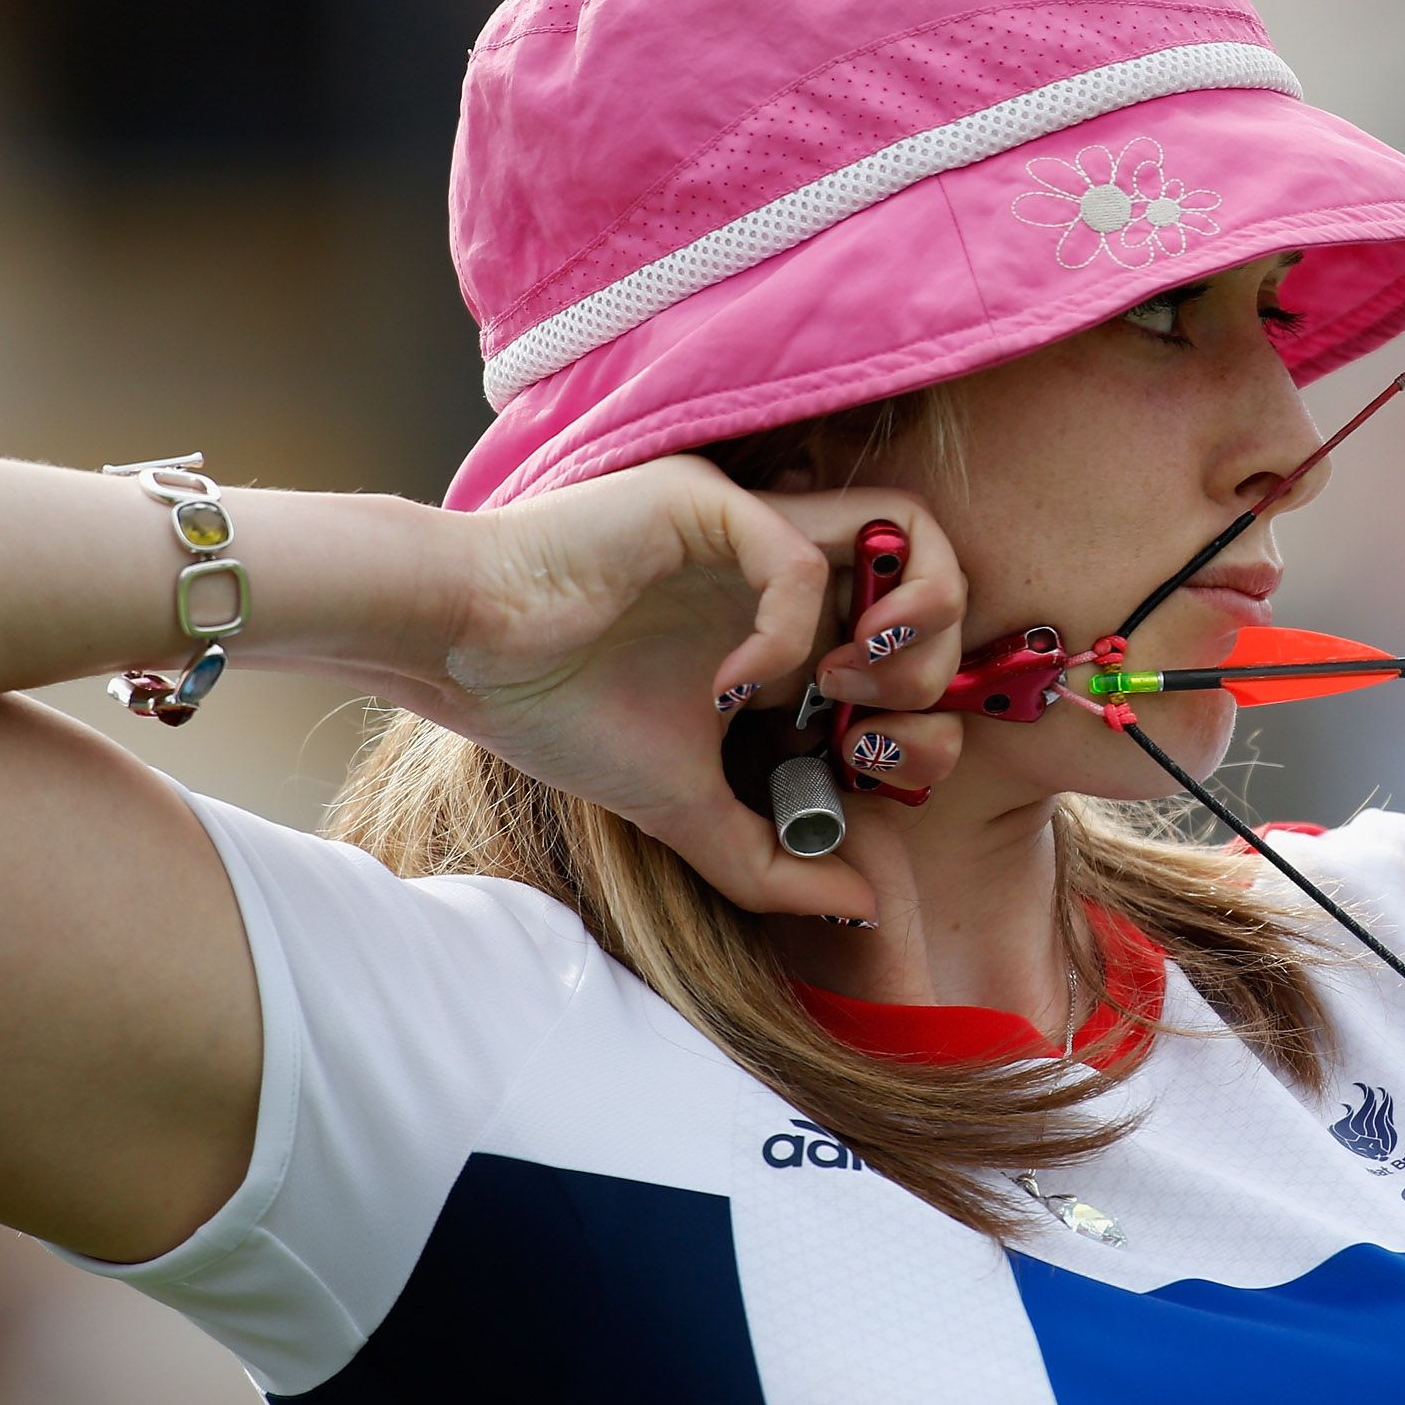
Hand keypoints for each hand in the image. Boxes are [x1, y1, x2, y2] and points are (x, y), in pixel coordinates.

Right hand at [419, 453, 967, 918]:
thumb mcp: (685, 808)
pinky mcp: (711, 501)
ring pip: (909, 530)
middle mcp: (790, 566)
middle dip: (932, 671)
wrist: (462, 661)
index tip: (867, 769)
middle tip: (864, 732)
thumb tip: (864, 904)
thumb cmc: (563, 715)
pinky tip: (730, 687)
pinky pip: (799, 555)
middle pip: (942, 579)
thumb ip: (771, 861)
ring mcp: (756, 525)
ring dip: (903, 623)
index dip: (927, 710)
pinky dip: (788, 634)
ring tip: (835, 690)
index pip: (922, 638)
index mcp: (797, 626)